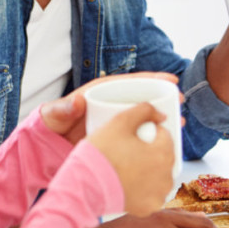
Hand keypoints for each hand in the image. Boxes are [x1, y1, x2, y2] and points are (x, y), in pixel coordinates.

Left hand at [40, 72, 178, 143]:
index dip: (150, 79)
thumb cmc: (51, 126)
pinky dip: (151, 136)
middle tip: (180, 100)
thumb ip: (62, 109)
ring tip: (179, 122)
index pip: (128, 82)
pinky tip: (165, 143)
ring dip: (161, 117)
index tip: (169, 80)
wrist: (48, 148)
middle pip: (141, 97)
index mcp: (99, 92)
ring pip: (143, 115)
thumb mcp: (54, 116)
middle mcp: (110, 104)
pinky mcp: (117, 137)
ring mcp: (115, 121)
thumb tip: (77, 101)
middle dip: (163, 96)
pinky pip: (137, 133)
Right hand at [86, 102, 174, 215]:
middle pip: (163, 155)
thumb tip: (160, 114)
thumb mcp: (120, 121)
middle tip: (127, 150)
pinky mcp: (148, 208)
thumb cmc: (101, 154)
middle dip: (150, 150)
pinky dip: (143, 187)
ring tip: (126, 166)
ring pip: (159, 175)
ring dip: (149, 169)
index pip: (164, 135)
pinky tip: (128, 182)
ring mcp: (158, 195)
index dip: (149, 131)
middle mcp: (167, 177)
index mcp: (164, 154)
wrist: (84, 186)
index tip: (133, 135)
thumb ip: (144, 110)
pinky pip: (150, 192)